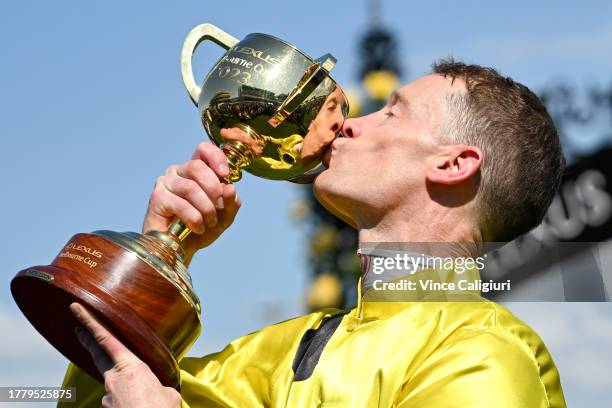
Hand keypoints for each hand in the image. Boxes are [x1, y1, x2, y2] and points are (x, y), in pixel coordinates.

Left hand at [70, 302, 180, 407]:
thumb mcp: (168, 393)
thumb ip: (158, 385)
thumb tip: (155, 389)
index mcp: (130, 366)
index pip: (105, 339)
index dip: (89, 322)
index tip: (76, 309)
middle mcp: (113, 379)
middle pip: (97, 355)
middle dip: (87, 340)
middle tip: (77, 329)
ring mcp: (107, 397)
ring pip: (114, 385)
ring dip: (126, 388)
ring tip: (144, 398)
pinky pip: (117, 401)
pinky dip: (128, 403)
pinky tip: (140, 405)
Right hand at [143, 139, 240, 261]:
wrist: (182, 250)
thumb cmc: (200, 228)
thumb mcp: (224, 216)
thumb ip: (231, 202)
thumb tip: (230, 187)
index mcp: (195, 171)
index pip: (203, 149)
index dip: (216, 157)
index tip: (225, 175)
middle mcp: (178, 173)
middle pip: (197, 166)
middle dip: (214, 190)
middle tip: (218, 208)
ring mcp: (165, 184)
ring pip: (190, 187)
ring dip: (206, 208)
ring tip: (209, 222)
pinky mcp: (156, 199)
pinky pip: (181, 204)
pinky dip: (194, 218)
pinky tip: (197, 227)